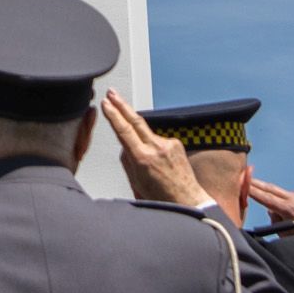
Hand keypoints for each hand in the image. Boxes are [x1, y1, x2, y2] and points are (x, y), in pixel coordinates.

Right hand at [103, 93, 212, 209]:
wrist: (187, 199)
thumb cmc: (161, 196)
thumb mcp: (136, 182)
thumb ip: (127, 161)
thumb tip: (124, 146)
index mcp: (143, 158)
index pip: (124, 131)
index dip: (113, 115)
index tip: (106, 104)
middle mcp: (156, 147)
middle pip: (135, 120)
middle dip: (122, 105)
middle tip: (112, 93)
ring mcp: (168, 143)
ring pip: (147, 133)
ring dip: (140, 138)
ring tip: (144, 161)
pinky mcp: (176, 143)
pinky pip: (158, 141)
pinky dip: (153, 148)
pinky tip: (158, 163)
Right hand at [248, 177, 293, 229]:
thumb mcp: (287, 234)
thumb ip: (275, 221)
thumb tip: (271, 210)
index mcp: (290, 209)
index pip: (266, 198)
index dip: (252, 190)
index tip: (242, 183)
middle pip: (271, 189)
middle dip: (256, 183)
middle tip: (243, 176)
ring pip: (282, 195)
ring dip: (275, 199)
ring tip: (282, 216)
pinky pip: (292, 197)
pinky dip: (287, 203)